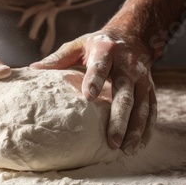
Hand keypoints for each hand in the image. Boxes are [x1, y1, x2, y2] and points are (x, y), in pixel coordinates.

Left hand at [30, 30, 156, 154]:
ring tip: (126, 149)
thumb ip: (58, 58)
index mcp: (106, 51)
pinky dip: (147, 128)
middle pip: (125, 93)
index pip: (100, 67)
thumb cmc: (98, 44)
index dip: (95, 80)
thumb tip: (34, 68)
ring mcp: (142, 78)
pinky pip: (151, 109)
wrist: (132, 35)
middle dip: (119, 117)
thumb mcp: (78, 45)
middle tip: (112, 140)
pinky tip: (138, 145)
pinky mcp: (150, 88)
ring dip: (135, 128)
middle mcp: (127, 65)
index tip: (88, 97)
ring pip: (141, 105)